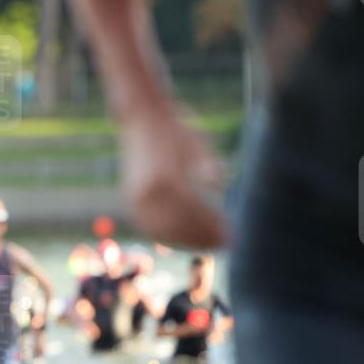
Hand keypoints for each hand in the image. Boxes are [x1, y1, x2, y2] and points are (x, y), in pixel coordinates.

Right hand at [120, 110, 226, 248]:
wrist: (143, 118)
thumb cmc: (176, 129)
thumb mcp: (198, 143)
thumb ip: (207, 164)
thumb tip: (217, 183)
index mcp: (165, 179)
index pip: (192, 214)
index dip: (211, 228)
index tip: (231, 236)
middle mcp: (146, 193)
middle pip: (177, 227)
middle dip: (202, 238)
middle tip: (225, 244)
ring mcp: (136, 197)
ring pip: (163, 231)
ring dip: (186, 241)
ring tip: (209, 245)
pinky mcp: (132, 199)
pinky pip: (149, 226)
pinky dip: (168, 237)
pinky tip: (185, 240)